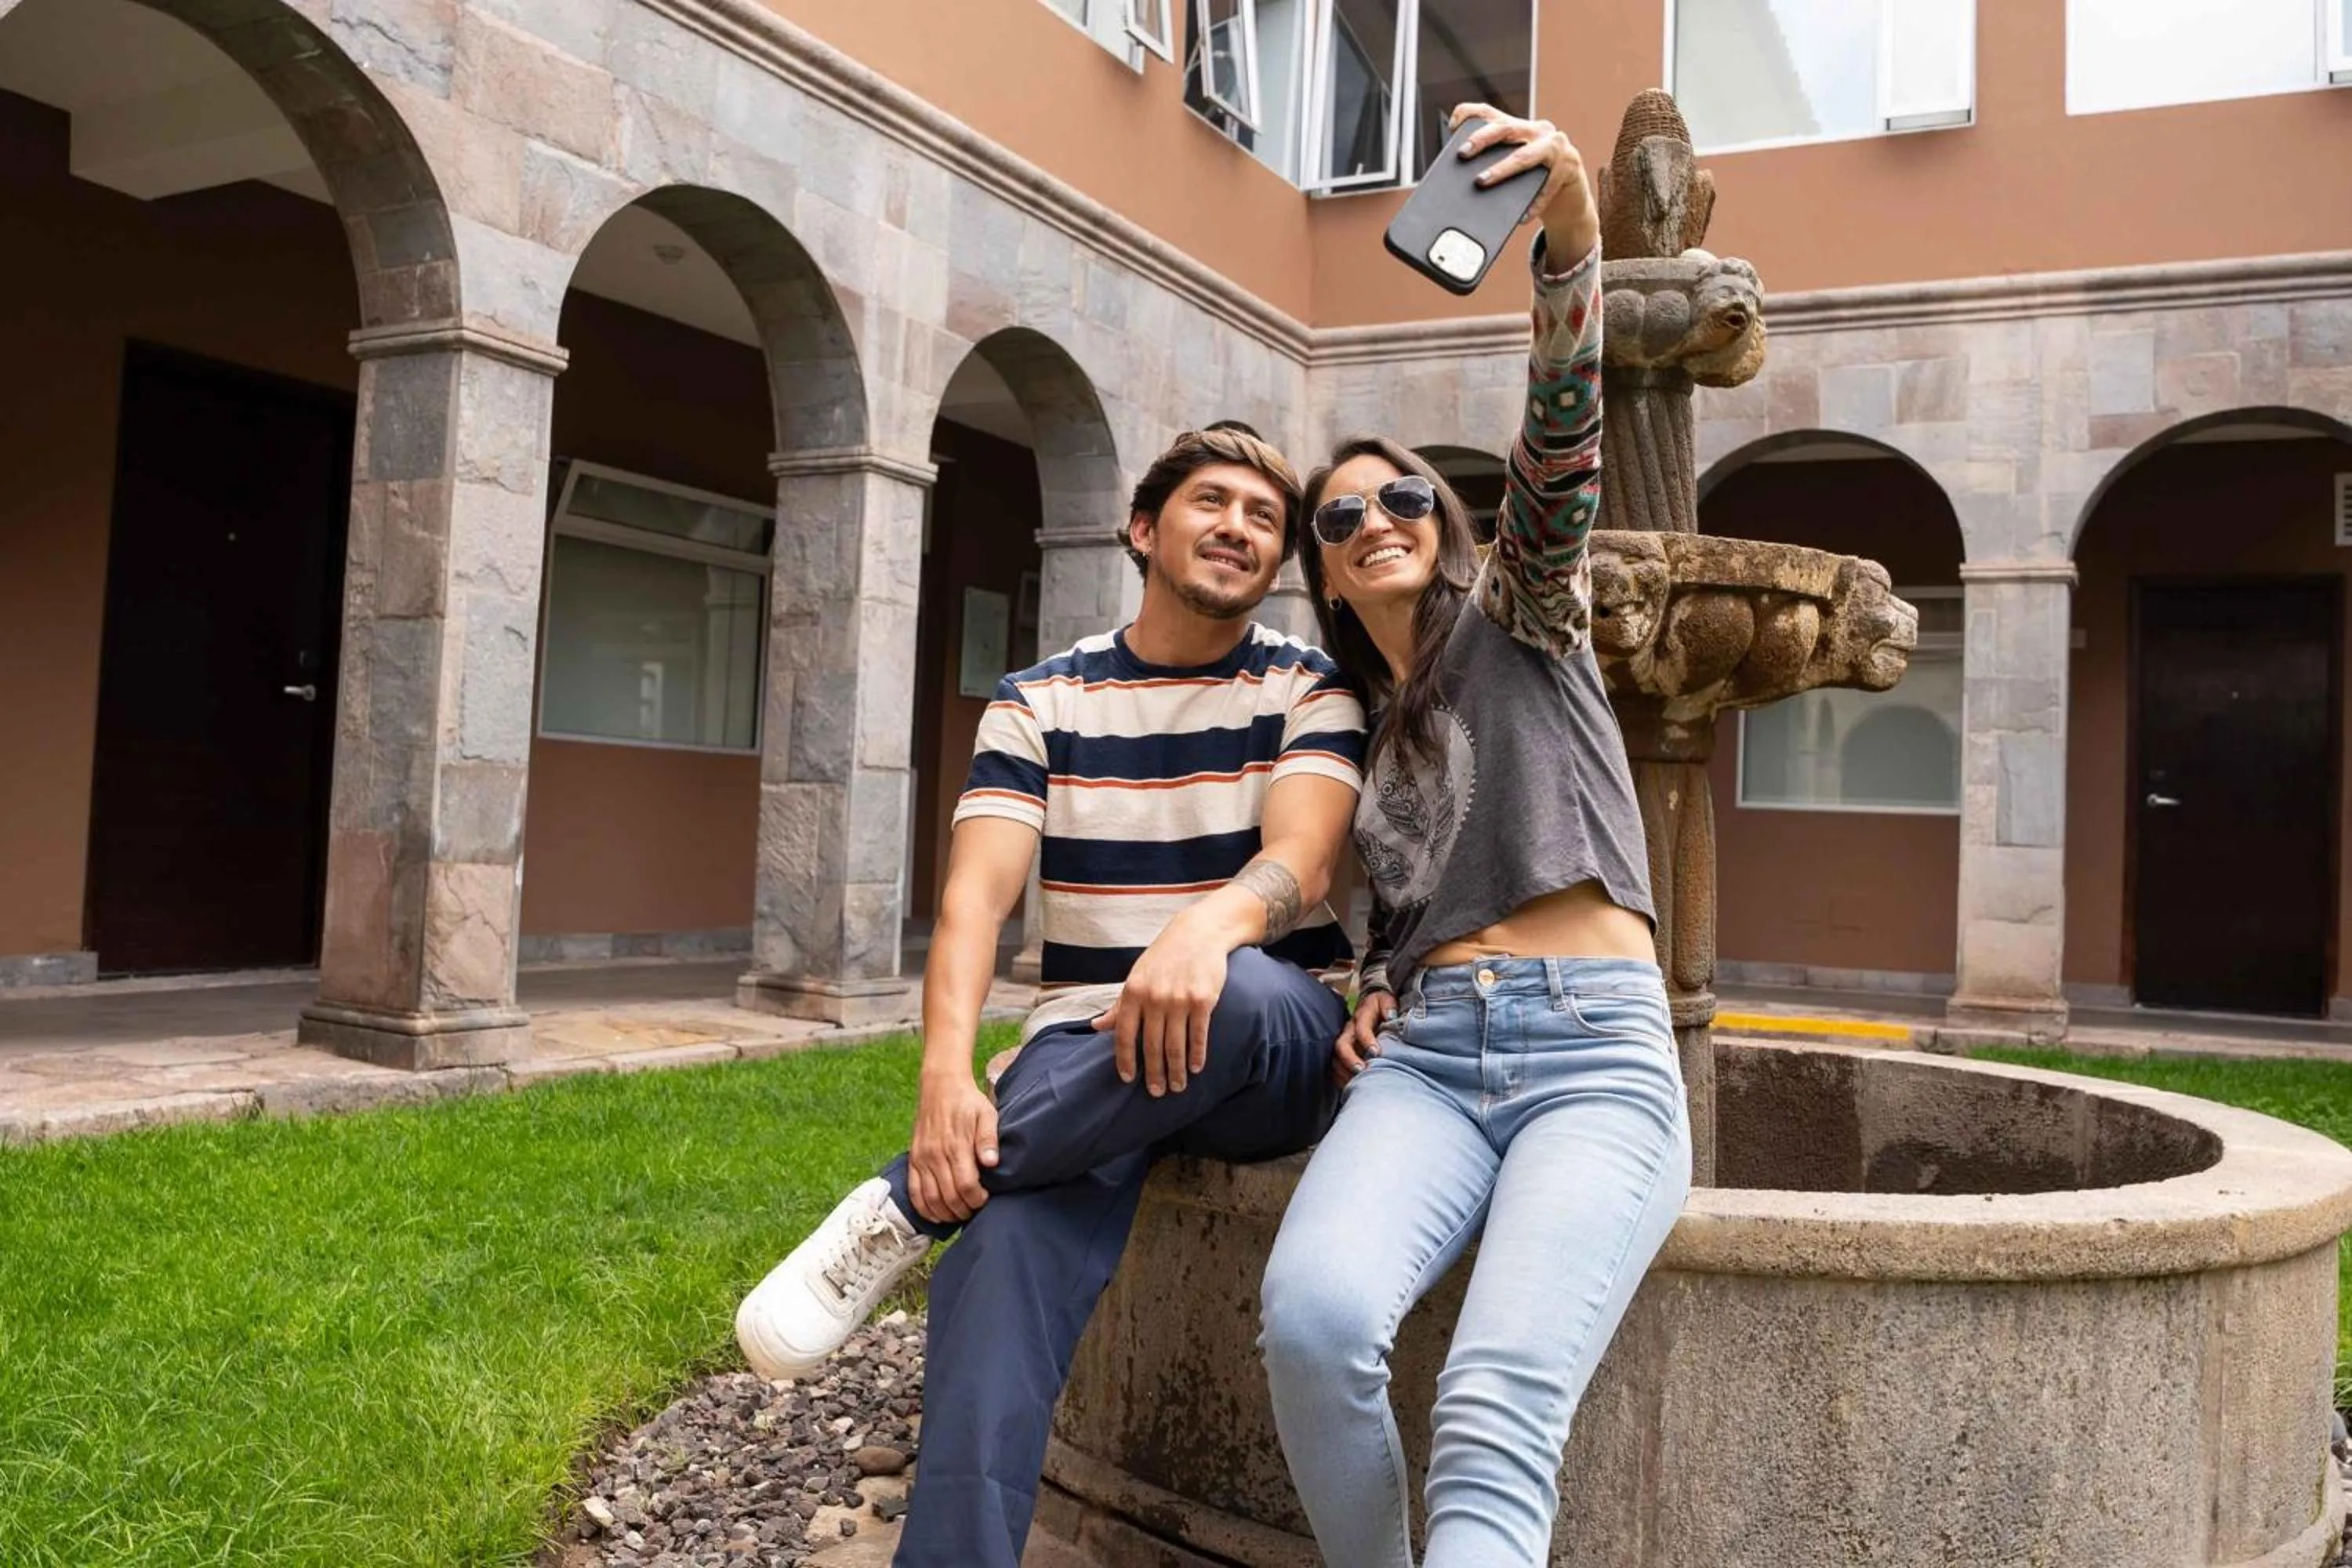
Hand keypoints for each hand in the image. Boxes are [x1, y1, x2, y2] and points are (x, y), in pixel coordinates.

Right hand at [907, 1072, 998, 1225]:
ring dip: (946, 1213)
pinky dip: (924, 1208)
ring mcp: (922, 1158)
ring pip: (930, 1198)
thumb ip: (988, 1139)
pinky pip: (913, 1191)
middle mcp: (935, 1155)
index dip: (977, 1199)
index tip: (986, 1199)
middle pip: (949, 1196)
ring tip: (960, 1214)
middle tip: (975, 1210)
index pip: (966, 1184)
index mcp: (956, 1145)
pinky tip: (937, 1215)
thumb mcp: (986, 1113)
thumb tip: (992, 1163)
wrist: (941, 1086)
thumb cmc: (968, 1102)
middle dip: (964, 1209)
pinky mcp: (913, 1159)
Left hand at [1092, 916, 1230, 1096]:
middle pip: (1152, 1046)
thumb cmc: (1164, 957)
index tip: (1128, 1079)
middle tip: (1156, 1092)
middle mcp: (1154, 998)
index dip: (1126, 1060)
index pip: (1125, 1035)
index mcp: (1133, 993)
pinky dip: (1197, 1055)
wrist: (1199, 933)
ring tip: (1177, 1087)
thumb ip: (1119, 1006)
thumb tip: (1096, 1027)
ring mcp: (1179, 999)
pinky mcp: (1203, 1000)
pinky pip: (1198, 1035)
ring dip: (1176, 1071)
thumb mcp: (1136, 977)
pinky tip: (1195, 1067)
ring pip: (1176, 1045)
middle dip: (1154, 1073)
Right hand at [1331, 990, 1394, 1086]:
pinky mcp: (1342, 1054)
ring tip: (1357, 1083)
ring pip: (1336, 1058)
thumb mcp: (1386, 1001)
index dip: (1367, 1040)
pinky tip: (1352, 1086)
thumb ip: (1389, 1007)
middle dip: (1350, 1060)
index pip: (1361, 1028)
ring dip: (1345, 1072)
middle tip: (1361, 1071)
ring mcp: (1344, 1043)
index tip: (1376, 1053)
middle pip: (1342, 1045)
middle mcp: (1348, 1031)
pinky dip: (1341, 1078)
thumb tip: (1391, 1016)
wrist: (1371, 1006)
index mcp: (1361, 1016)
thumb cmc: (1382, 1006)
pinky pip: (1336, 1067)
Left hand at [1449, 103, 1597, 262]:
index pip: (1490, 112)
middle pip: (1505, 128)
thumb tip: (1458, 181)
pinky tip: (1523, 216)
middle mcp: (1537, 130)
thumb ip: (1494, 163)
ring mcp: (1555, 146)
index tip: (1452, 126)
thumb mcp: (1514, 166)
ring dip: (1502, 169)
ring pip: (1524, 156)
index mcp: (1518, 127)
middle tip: (1463, 154)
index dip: (1470, 115)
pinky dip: (1535, 203)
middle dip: (1481, 139)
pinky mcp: (1569, 166)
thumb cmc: (1534, 180)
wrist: (1570, 195)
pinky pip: (1547, 186)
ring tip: (1482, 182)